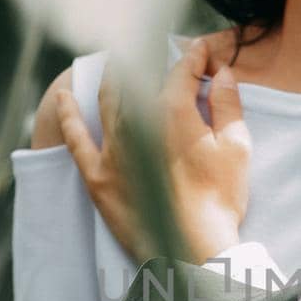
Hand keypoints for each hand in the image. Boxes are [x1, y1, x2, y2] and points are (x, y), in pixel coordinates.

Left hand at [55, 37, 250, 266]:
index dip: (194, 57)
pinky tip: (63, 98)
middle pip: (141, 79)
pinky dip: (68, 115)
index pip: (182, 70)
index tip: (202, 52)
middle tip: (158, 54)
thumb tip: (223, 73)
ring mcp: (113, 149)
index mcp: (174, 111)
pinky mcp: (97, 175)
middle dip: (152, 61)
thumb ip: (228, 105)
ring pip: (107, 101)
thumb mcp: (237, 147)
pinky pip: (75, 139)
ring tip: (117, 65)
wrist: (192, 249)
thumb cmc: (220, 200)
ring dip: (113, 78)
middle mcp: (138, 122)